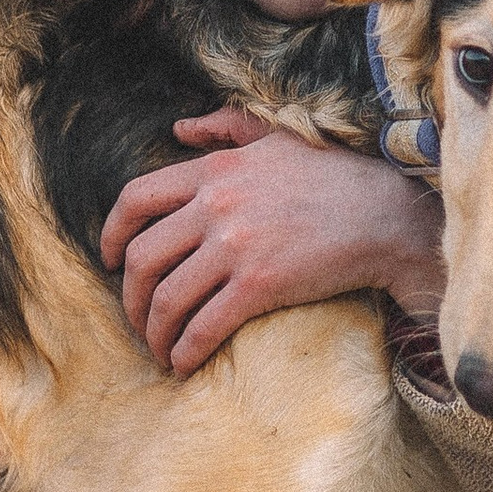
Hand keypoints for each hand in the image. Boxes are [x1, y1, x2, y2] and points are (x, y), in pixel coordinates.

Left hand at [98, 109, 445, 375]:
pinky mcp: (258, 286)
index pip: (136, 200)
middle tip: (137, 317)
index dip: (110, 234)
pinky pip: (203, 327)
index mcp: (214, 171)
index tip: (107, 260)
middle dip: (129, 297)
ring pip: (166, 299)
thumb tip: (178, 130)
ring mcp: (235, 248)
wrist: (385, 215)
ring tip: (159, 348)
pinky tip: (184, 363)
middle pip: (141, 258)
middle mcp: (215, 207)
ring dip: (153, 332)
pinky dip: (185, 351)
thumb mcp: (276, 137)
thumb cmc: (335, 176)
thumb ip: (224, 128)